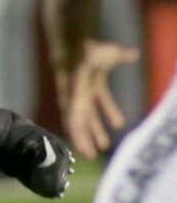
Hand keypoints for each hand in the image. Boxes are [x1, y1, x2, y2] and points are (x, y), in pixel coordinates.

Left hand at [54, 39, 139, 159]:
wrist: (77, 47)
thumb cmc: (91, 48)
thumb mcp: (112, 53)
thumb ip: (121, 56)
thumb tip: (134, 53)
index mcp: (94, 82)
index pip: (102, 99)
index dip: (110, 110)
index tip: (118, 124)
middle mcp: (82, 92)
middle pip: (89, 115)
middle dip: (95, 131)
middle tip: (103, 147)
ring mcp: (74, 98)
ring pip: (78, 122)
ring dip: (83, 138)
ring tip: (90, 155)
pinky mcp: (68, 104)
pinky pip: (72, 123)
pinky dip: (76, 135)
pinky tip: (80, 147)